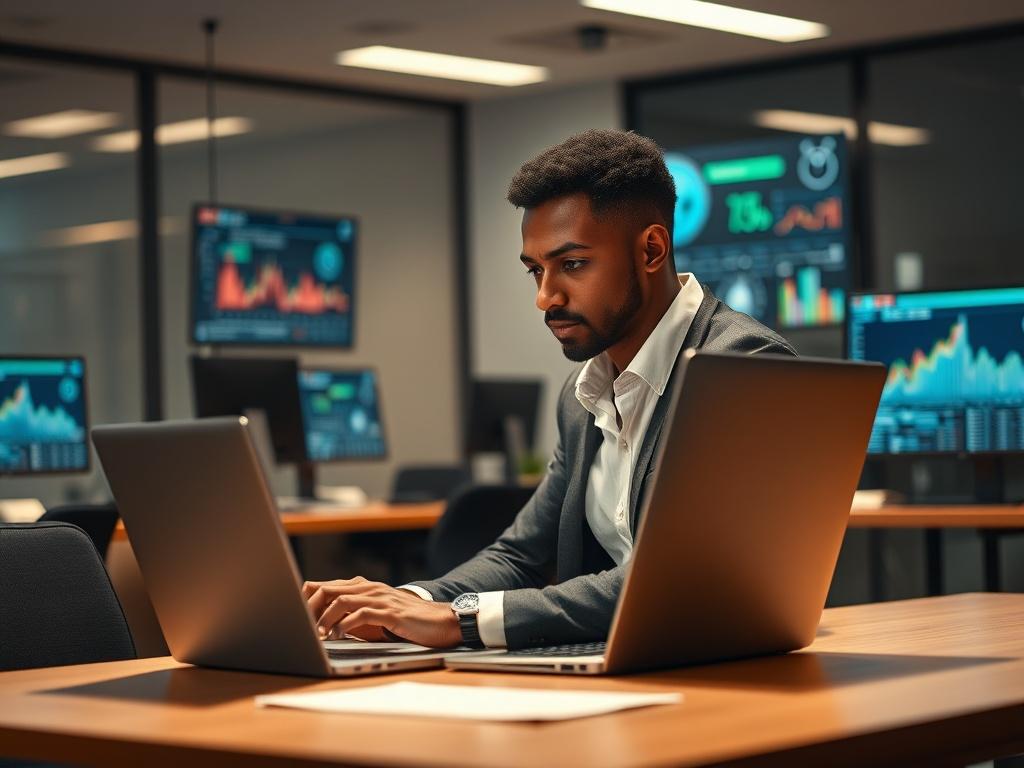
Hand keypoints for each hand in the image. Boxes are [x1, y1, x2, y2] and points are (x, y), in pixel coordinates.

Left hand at [302, 577, 461, 647]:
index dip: (307, 598)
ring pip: (342, 600)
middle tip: (298, 626)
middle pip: (328, 590)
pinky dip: (345, 625)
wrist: (442, 621)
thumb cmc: (408, 622)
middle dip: (309, 608)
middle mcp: (370, 588)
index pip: (326, 586)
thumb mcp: (376, 616)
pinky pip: (361, 614)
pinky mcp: (391, 612)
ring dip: (324, 618)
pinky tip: (338, 636)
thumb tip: (325, 626)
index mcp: (364, 587)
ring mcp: (381, 598)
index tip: (294, 616)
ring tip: (315, 635)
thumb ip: (354, 615)